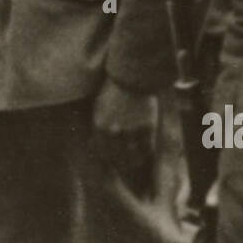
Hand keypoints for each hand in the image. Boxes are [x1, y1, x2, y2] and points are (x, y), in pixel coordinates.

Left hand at [91, 79, 157, 194]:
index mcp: (99, 127)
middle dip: (121, 164)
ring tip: (137, 164)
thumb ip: (100, 125)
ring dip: (135, 162)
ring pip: (133, 157)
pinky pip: (147, 149)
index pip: (102, 153)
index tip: (112, 163)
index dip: (108, 160)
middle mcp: (114, 132)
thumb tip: (94, 142)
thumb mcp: (100, 106)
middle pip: (117, 158)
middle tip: (126, 168)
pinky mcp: (146, 128)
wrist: (132, 74)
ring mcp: (131, 131)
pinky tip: (147, 153)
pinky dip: (147, 153)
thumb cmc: (114, 88)